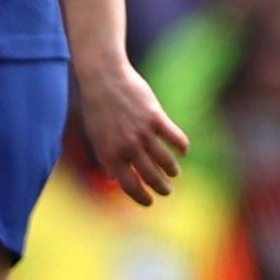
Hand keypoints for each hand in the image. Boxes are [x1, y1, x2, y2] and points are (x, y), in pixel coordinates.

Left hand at [76, 58, 189, 204]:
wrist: (104, 78)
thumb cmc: (97, 108)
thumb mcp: (96, 136)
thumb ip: (105, 158)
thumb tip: (112, 179)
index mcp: (110, 154)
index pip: (129, 185)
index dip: (141, 197)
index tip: (150, 202)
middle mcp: (127, 147)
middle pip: (151, 176)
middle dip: (161, 188)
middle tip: (167, 191)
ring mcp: (142, 132)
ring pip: (165, 161)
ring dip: (172, 170)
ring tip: (174, 173)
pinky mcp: (156, 117)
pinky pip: (175, 138)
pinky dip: (182, 147)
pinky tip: (183, 150)